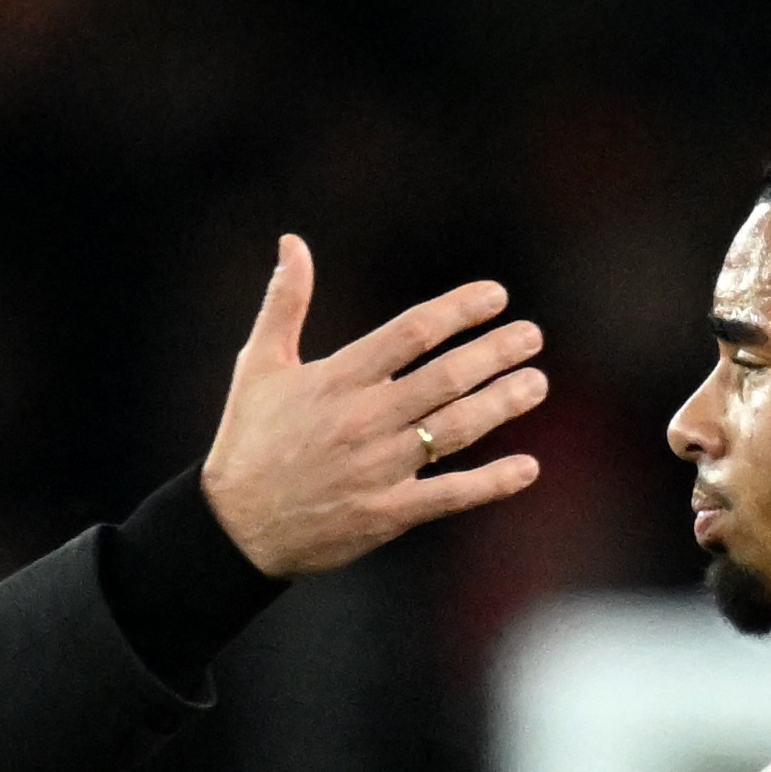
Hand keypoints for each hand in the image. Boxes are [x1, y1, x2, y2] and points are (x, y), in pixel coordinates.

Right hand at [200, 236, 546, 577]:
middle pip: (446, 378)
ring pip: (455, 430)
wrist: (235, 529)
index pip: (412, 332)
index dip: (460, 310)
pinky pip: (450, 495)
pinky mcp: (387, 513)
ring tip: (536, 383)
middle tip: (532, 337)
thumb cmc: (247, 443)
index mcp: (338, 379)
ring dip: (502, 404)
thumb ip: (285, 303)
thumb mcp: (257, 366)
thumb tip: (293, 242)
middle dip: (496, 353)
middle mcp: (364, 420)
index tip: (497, 297)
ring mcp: (379, 469)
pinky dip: (492, 482)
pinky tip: (527, 467)